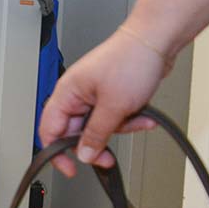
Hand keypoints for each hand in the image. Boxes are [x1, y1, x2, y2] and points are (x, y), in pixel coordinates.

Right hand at [39, 27, 169, 177]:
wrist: (158, 39)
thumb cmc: (132, 59)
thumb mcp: (113, 106)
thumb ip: (95, 134)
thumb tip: (84, 155)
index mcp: (67, 93)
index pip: (50, 131)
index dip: (57, 153)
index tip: (70, 168)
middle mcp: (77, 94)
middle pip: (76, 132)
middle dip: (96, 143)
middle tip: (106, 156)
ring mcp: (94, 94)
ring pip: (98, 126)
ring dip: (119, 129)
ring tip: (136, 121)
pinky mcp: (111, 94)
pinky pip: (114, 117)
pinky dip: (129, 119)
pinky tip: (142, 115)